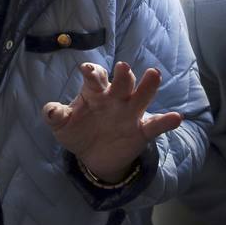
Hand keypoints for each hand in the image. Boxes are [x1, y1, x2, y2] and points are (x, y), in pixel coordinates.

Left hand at [43, 61, 182, 182]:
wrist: (93, 156)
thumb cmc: (77, 131)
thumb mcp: (63, 125)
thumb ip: (56, 116)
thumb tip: (50, 111)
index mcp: (94, 92)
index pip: (95, 78)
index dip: (92, 73)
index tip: (87, 71)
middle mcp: (115, 98)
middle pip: (121, 82)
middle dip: (122, 75)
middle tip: (122, 68)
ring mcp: (130, 113)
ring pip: (141, 96)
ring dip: (147, 86)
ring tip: (154, 74)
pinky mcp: (141, 131)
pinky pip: (155, 125)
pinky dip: (166, 121)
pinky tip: (176, 118)